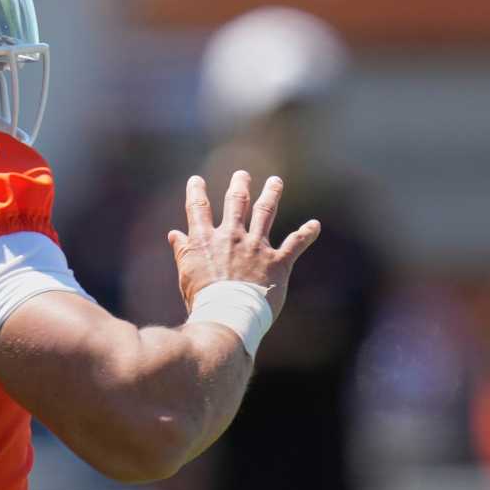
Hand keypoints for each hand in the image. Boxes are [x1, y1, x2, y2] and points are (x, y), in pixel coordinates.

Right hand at [167, 171, 320, 318]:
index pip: (198, 209)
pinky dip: (307, 233)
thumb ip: (183, 251)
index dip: (196, 191)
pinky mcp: (277, 262)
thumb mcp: (186, 274)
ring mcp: (256, 247)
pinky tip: (315, 224)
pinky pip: (295, 243)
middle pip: (236, 203)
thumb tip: (174, 234)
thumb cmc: (203, 300)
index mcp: (206, 240)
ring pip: (265, 212)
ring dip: (271, 194)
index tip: (196, 180)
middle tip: (242, 174)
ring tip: (275, 182)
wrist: (227, 315)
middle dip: (239, 186)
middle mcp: (231, 237)